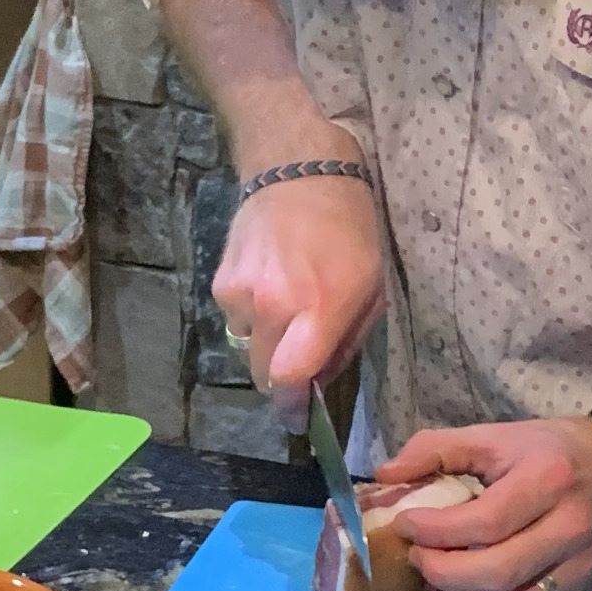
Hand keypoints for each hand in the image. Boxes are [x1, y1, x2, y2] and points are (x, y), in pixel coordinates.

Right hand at [213, 171, 384, 402]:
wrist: (299, 170)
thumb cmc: (349, 228)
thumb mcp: (369, 286)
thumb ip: (345, 340)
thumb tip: (317, 379)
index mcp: (320, 308)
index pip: (289, 379)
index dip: (292, 408)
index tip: (297, 420)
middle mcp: (275, 306)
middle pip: (262, 374)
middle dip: (279, 380)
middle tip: (296, 364)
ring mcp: (242, 293)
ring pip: (247, 348)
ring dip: (265, 343)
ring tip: (285, 309)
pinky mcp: (222, 282)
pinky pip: (235, 319)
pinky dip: (250, 316)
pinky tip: (267, 285)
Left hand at [373, 415, 591, 590]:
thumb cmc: (552, 452)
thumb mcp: (497, 436)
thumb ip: (437, 448)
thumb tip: (384, 474)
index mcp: (548, 479)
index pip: (486, 521)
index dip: (436, 531)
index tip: (406, 525)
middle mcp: (570, 527)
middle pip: (498, 571)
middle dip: (442, 572)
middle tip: (417, 559)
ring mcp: (580, 567)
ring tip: (433, 586)